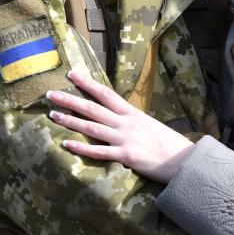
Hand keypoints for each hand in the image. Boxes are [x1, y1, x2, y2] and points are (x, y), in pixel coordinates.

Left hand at [47, 70, 194, 183]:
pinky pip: (99, 151)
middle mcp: (125, 122)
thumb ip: (129, 120)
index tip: (71, 74)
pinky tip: (66, 144)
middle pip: (92, 108)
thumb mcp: (147, 124)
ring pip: (91, 127)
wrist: (183, 159)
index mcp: (131, 112)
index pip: (105, 93)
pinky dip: (81, 148)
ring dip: (70, 121)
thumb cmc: (166, 143)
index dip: (87, 84)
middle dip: (70, 100)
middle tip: (50, 94)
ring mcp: (124, 138)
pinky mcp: (125, 155)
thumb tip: (114, 117)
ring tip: (52, 115)